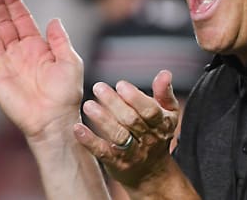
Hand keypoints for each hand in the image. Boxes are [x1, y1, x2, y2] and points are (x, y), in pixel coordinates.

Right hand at [0, 0, 83, 140]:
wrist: (54, 119)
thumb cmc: (66, 94)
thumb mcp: (70, 62)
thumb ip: (59, 41)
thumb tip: (54, 20)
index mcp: (37, 46)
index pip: (22, 19)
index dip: (14, 3)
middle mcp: (19, 52)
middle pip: (3, 23)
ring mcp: (6, 64)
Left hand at [74, 70, 180, 188]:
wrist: (152, 172)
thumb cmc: (157, 134)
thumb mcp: (168, 113)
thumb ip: (164, 92)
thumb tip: (165, 73)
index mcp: (162, 123)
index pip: (150, 111)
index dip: (135, 98)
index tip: (120, 84)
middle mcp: (149, 139)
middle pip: (131, 121)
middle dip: (114, 103)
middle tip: (98, 87)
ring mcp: (133, 153)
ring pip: (118, 136)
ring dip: (103, 120)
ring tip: (88, 105)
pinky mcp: (117, 163)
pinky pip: (103, 152)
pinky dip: (90, 141)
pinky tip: (78, 128)